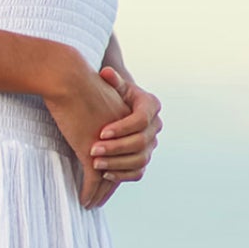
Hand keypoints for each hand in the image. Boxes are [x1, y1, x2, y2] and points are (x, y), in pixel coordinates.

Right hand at [44, 66, 130, 209]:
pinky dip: (89, 192)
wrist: (69, 77)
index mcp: (136, 118)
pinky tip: (84, 200)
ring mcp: (112, 144)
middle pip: (127, 167)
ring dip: (101, 192)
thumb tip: (111, 128)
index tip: (110, 180)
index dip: (122, 169)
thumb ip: (112, 114)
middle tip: (101, 198)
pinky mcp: (93, 150)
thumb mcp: (105, 98)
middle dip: (112, 183)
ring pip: (110, 177)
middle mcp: (129, 134)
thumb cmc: (82, 84)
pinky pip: (93, 179)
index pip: (137, 152)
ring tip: (92, 202)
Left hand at [90, 67, 162, 202]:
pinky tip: (104, 174)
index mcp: (151, 105)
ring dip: (117, 164)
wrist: (117, 106)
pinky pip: (137, 172)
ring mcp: (151, 144)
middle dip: (116, 148)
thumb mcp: (114, 85)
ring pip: (140, 160)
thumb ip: (112, 80)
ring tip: (96, 164)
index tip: (101, 132)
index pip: (141, 120)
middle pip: (141, 142)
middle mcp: (155, 126)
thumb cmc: (112, 93)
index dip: (122, 128)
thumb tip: (106, 73)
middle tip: (93, 150)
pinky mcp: (143, 158)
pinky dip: (122, 175)